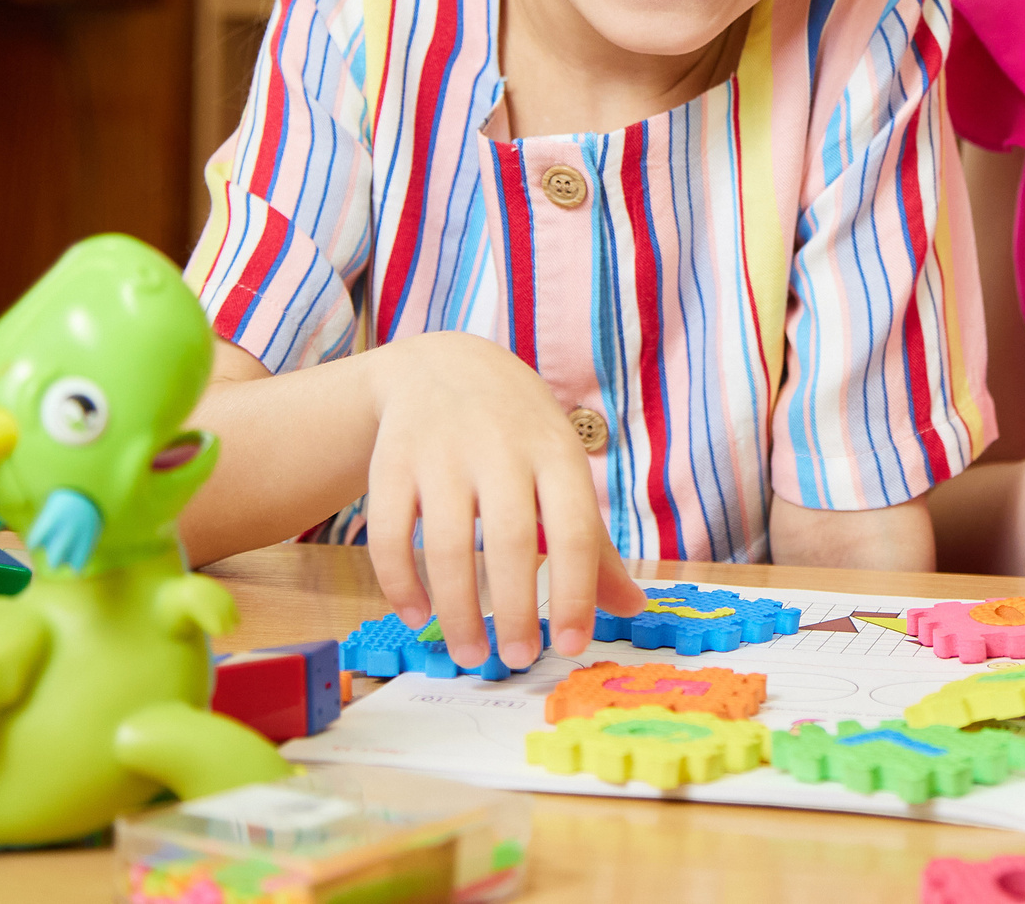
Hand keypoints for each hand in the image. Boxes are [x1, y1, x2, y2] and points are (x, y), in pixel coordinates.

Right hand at [364, 331, 644, 668]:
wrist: (443, 366)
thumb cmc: (518, 431)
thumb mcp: (563, 469)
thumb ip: (594, 543)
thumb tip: (634, 608)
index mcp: (556, 452)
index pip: (576, 530)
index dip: (576, 592)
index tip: (571, 645)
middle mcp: (500, 448)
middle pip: (510, 541)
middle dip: (515, 609)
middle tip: (519, 657)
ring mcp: (442, 453)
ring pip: (447, 545)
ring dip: (458, 610)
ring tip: (471, 653)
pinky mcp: (392, 462)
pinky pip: (391, 535)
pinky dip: (402, 583)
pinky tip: (418, 616)